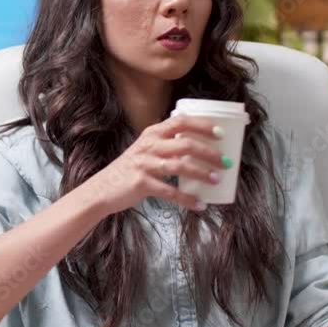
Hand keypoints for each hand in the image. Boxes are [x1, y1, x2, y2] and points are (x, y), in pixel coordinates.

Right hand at [78, 114, 227, 217]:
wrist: (102, 189)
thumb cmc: (129, 170)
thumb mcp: (146, 150)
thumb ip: (167, 145)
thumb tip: (199, 148)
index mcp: (152, 134)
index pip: (180, 122)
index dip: (202, 126)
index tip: (220, 133)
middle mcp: (149, 146)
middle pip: (185, 144)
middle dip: (209, 153)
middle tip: (225, 162)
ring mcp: (144, 164)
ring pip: (180, 166)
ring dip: (202, 173)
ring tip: (217, 180)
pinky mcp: (141, 184)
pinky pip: (170, 192)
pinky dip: (187, 199)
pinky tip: (199, 204)